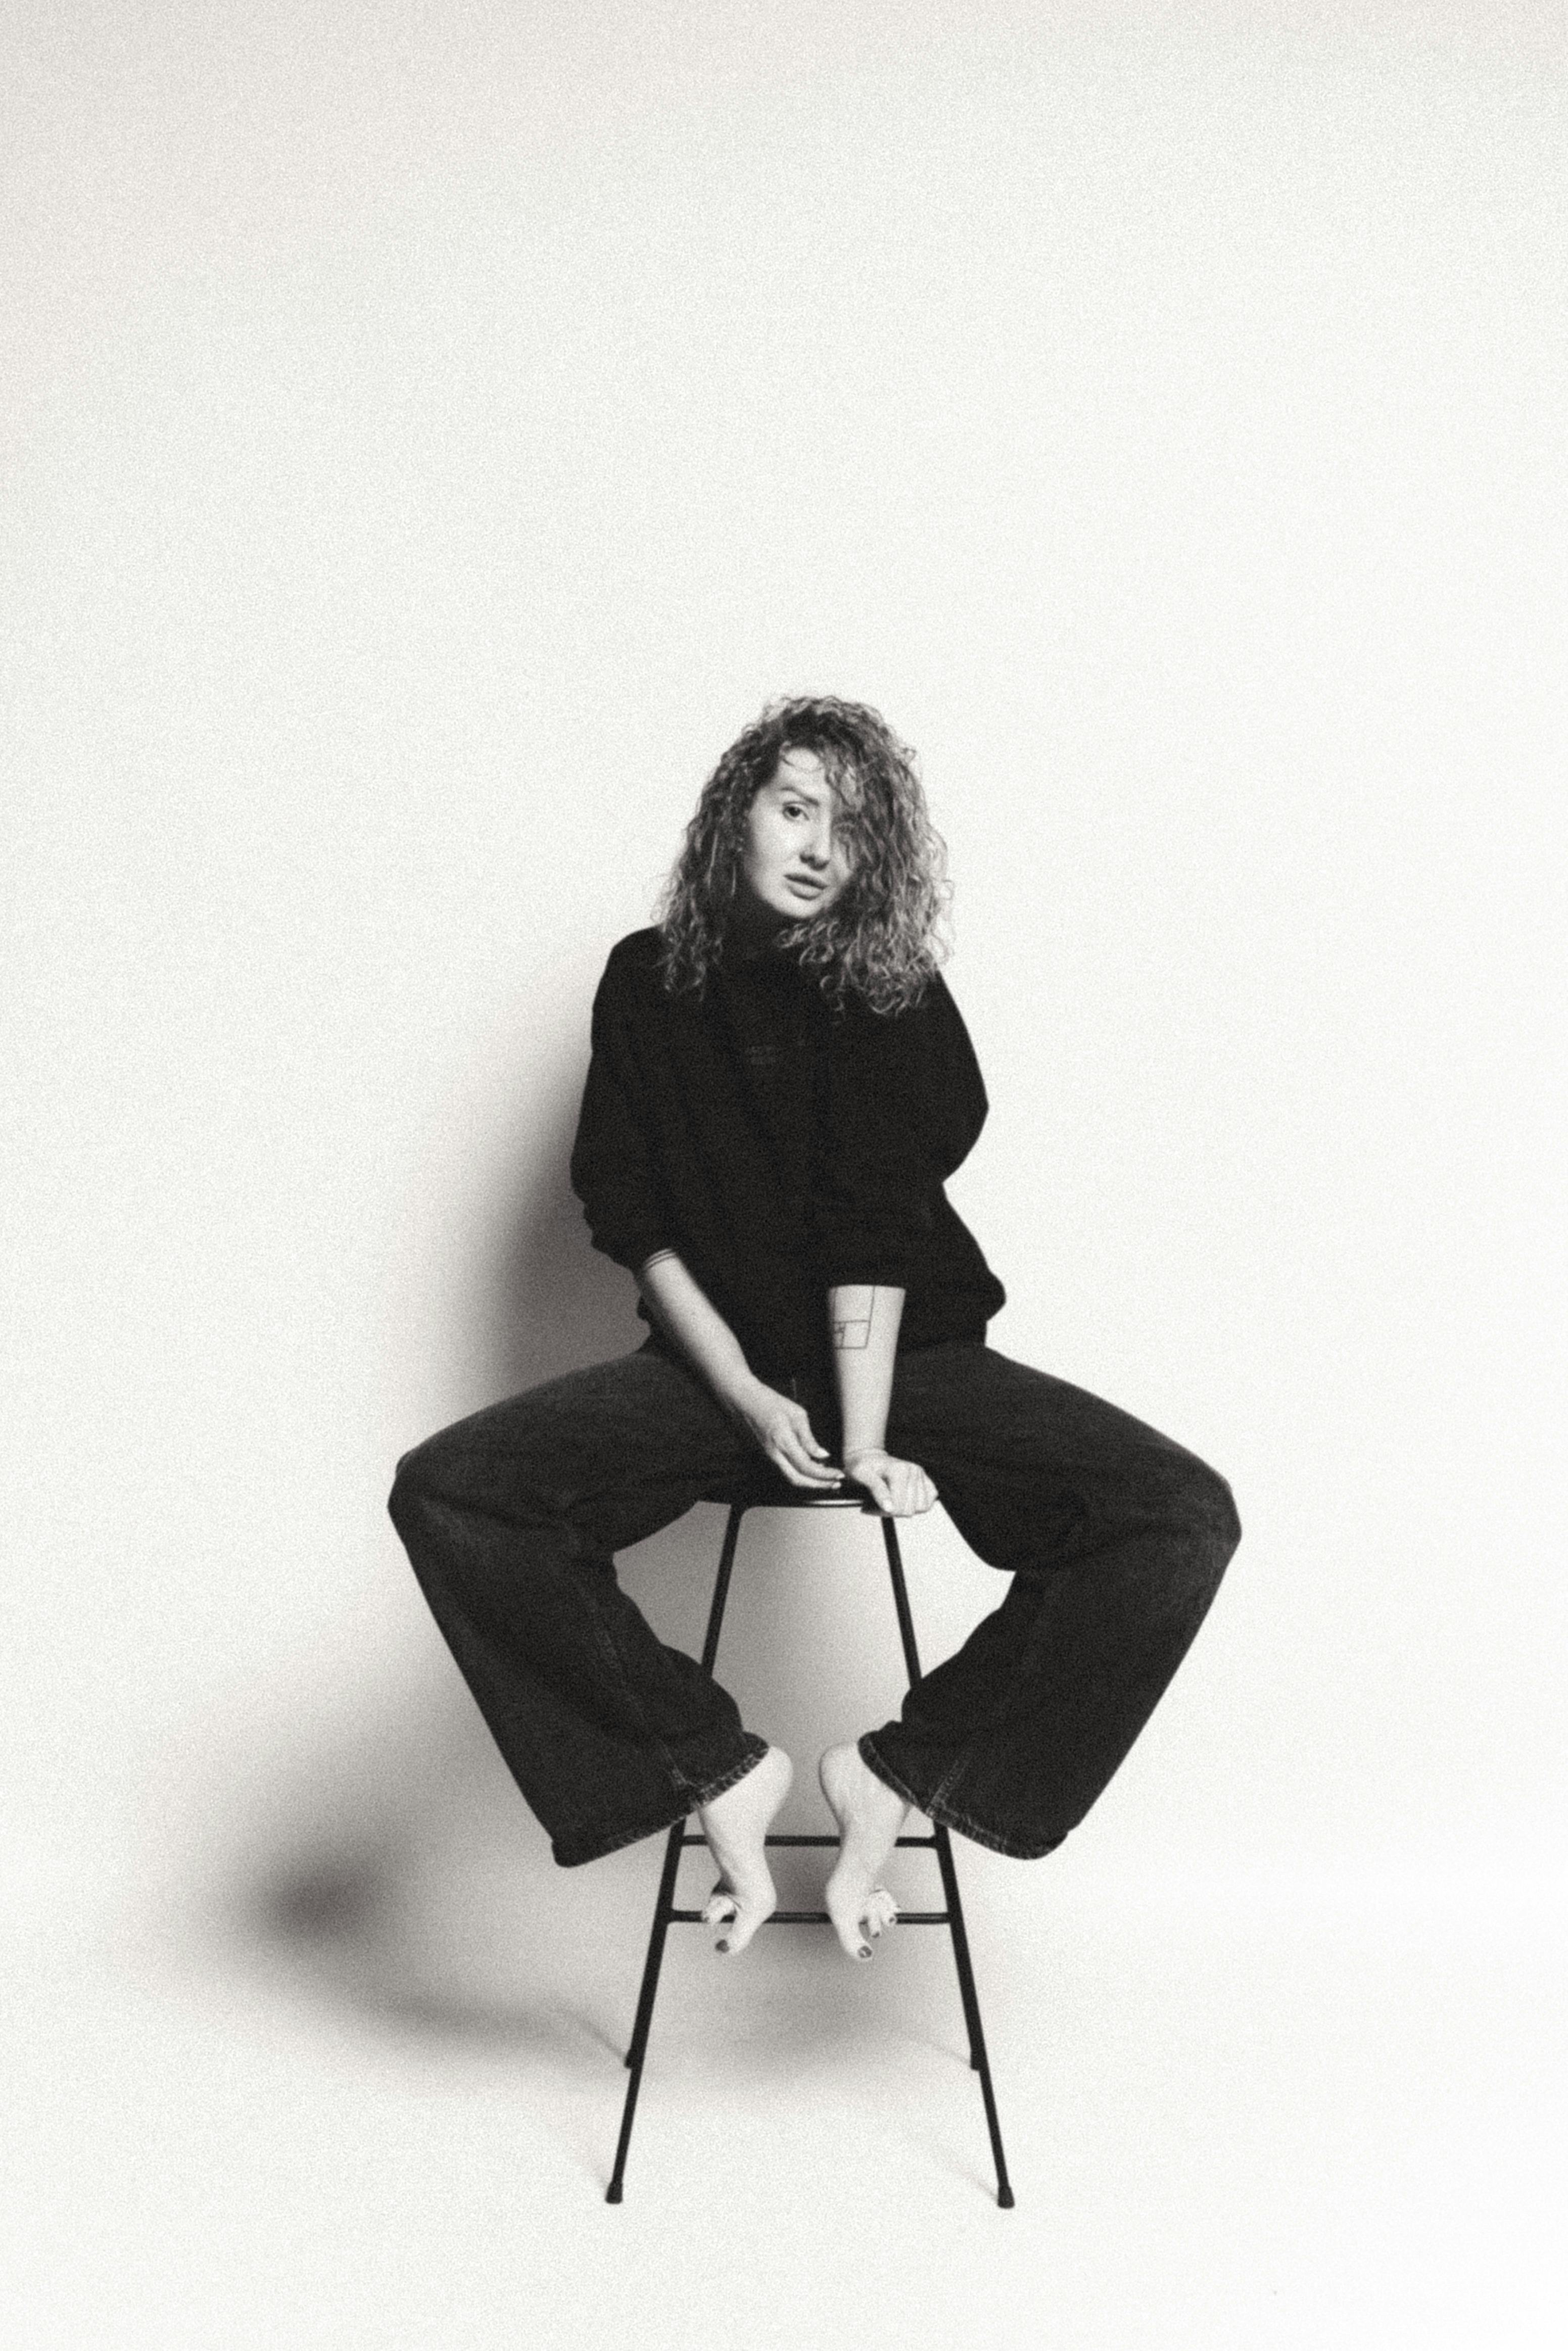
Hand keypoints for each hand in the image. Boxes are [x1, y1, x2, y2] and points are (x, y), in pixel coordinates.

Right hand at [726, 1379, 843, 1489]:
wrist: (743, 1400)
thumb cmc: (769, 1401)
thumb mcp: (796, 1414)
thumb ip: (808, 1438)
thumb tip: (822, 1454)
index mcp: (783, 1442)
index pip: (807, 1467)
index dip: (825, 1474)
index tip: (838, 1473)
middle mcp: (775, 1454)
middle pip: (798, 1480)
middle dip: (819, 1485)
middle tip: (835, 1482)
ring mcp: (769, 1456)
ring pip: (791, 1478)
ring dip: (810, 1482)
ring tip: (827, 1478)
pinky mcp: (768, 1455)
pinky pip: (786, 1470)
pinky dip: (801, 1474)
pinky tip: (811, 1468)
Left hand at [842, 1449, 937, 1516]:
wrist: (870, 1459)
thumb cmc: (864, 1467)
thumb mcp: (862, 1475)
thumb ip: (877, 1490)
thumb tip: (889, 1507)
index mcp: (900, 1470)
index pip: (898, 1507)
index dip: (882, 1511)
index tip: (870, 1507)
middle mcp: (913, 1471)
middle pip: (909, 1510)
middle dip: (893, 1511)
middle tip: (879, 1503)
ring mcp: (921, 1476)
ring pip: (921, 1508)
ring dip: (905, 1509)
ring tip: (891, 1501)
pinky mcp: (926, 1481)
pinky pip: (928, 1502)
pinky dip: (917, 1506)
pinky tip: (903, 1500)